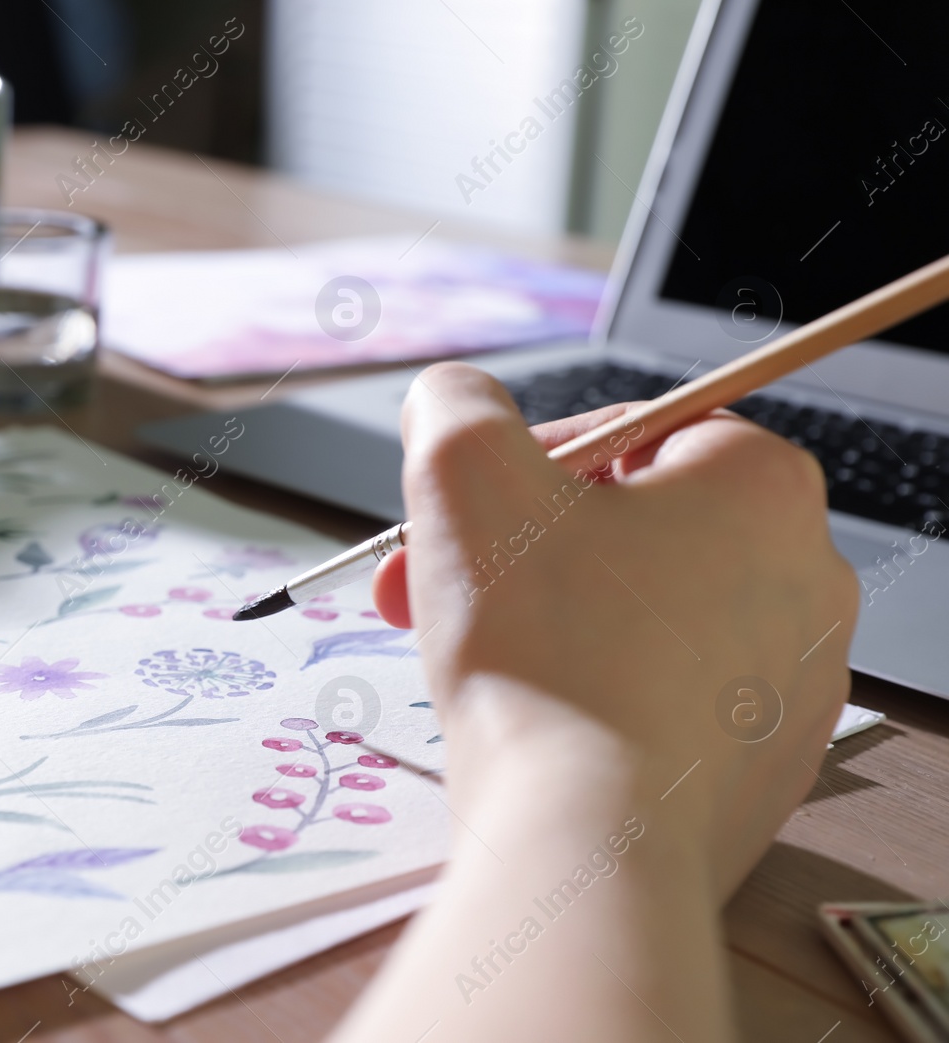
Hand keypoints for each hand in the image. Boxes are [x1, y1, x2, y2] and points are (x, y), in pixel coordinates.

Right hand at [370, 363, 855, 899]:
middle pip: (630, 527)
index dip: (526, 463)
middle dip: (514, 548)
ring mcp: (793, 684)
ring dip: (542, 616)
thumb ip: (454, 403)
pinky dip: (590, 695)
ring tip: (470, 652)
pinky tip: (533, 720)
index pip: (634, 431)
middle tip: (434, 582)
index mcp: (763, 486)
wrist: (589, 838)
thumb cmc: (544, 648)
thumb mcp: (463, 469)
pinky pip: (659, 699)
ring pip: (639, 615)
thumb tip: (452, 401)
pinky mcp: (761, 768)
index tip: (465, 510)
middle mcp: (806, 578)